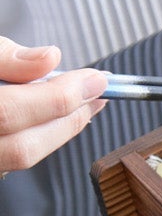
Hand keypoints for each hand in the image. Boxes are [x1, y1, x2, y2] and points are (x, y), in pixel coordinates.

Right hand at [0, 39, 105, 174]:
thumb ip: (2, 56)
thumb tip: (50, 59)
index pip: (9, 110)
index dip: (59, 96)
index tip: (95, 78)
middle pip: (21, 145)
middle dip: (67, 119)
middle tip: (98, 93)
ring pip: (17, 157)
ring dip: (58, 132)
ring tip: (83, 104)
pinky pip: (9, 159)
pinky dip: (37, 138)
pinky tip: (53, 119)